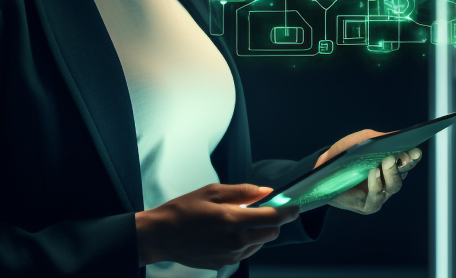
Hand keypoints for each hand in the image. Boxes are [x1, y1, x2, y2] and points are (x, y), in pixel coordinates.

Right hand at [134, 183, 300, 268]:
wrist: (161, 236)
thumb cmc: (183, 210)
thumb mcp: (211, 192)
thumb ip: (242, 192)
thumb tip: (267, 192)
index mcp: (232, 220)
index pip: (273, 218)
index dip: (288, 212)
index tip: (295, 206)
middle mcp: (234, 241)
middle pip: (271, 233)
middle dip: (273, 221)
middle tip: (260, 210)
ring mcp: (230, 256)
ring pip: (260, 243)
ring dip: (258, 232)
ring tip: (237, 221)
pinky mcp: (225, 264)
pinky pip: (246, 252)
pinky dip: (246, 241)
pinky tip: (229, 233)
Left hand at [312, 129, 421, 214]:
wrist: (321, 173)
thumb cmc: (343, 156)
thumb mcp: (358, 142)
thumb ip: (375, 138)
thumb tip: (394, 135)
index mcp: (389, 166)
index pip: (406, 162)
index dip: (412, 157)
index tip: (415, 151)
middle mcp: (387, 181)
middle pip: (402, 175)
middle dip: (403, 165)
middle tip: (397, 155)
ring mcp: (379, 195)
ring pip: (393, 187)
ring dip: (391, 174)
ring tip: (385, 162)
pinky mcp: (367, 206)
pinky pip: (376, 199)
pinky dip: (376, 186)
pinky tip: (373, 174)